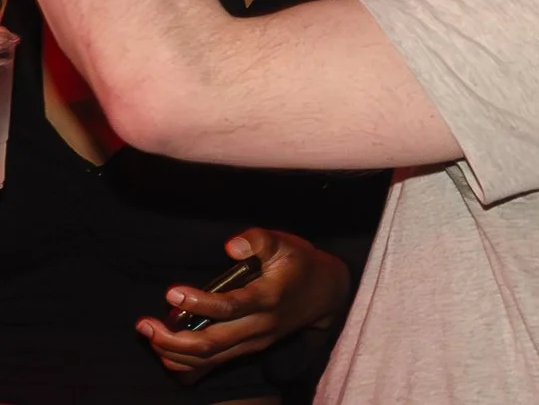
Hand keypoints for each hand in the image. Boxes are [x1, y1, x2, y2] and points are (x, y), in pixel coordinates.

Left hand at [141, 229, 350, 378]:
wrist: (325, 293)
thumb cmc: (299, 263)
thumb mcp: (285, 243)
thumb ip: (258, 241)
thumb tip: (230, 246)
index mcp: (269, 298)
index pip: (229, 308)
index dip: (198, 303)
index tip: (171, 292)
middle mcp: (260, 327)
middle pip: (211, 344)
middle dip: (171, 339)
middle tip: (145, 324)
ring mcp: (254, 342)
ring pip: (207, 360)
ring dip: (172, 353)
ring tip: (149, 334)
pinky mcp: (248, 350)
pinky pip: (211, 366)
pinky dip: (184, 365)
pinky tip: (165, 351)